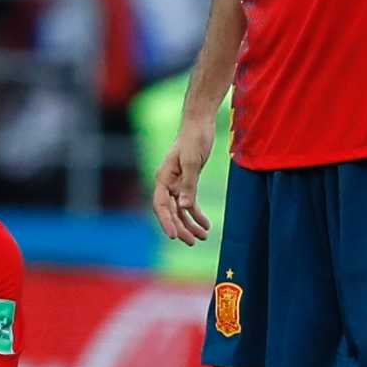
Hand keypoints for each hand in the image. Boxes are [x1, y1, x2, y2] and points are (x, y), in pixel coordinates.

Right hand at [150, 114, 217, 243]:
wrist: (200, 123)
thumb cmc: (194, 138)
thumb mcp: (192, 161)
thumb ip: (188, 184)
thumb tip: (184, 207)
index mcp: (163, 178)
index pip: (160, 205)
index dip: (166, 222)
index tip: (174, 236)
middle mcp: (167, 183)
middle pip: (170, 212)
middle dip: (181, 228)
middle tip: (192, 242)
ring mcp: (177, 183)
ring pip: (180, 210)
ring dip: (190, 225)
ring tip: (202, 238)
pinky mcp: (188, 181)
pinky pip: (190, 203)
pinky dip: (197, 215)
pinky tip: (206, 225)